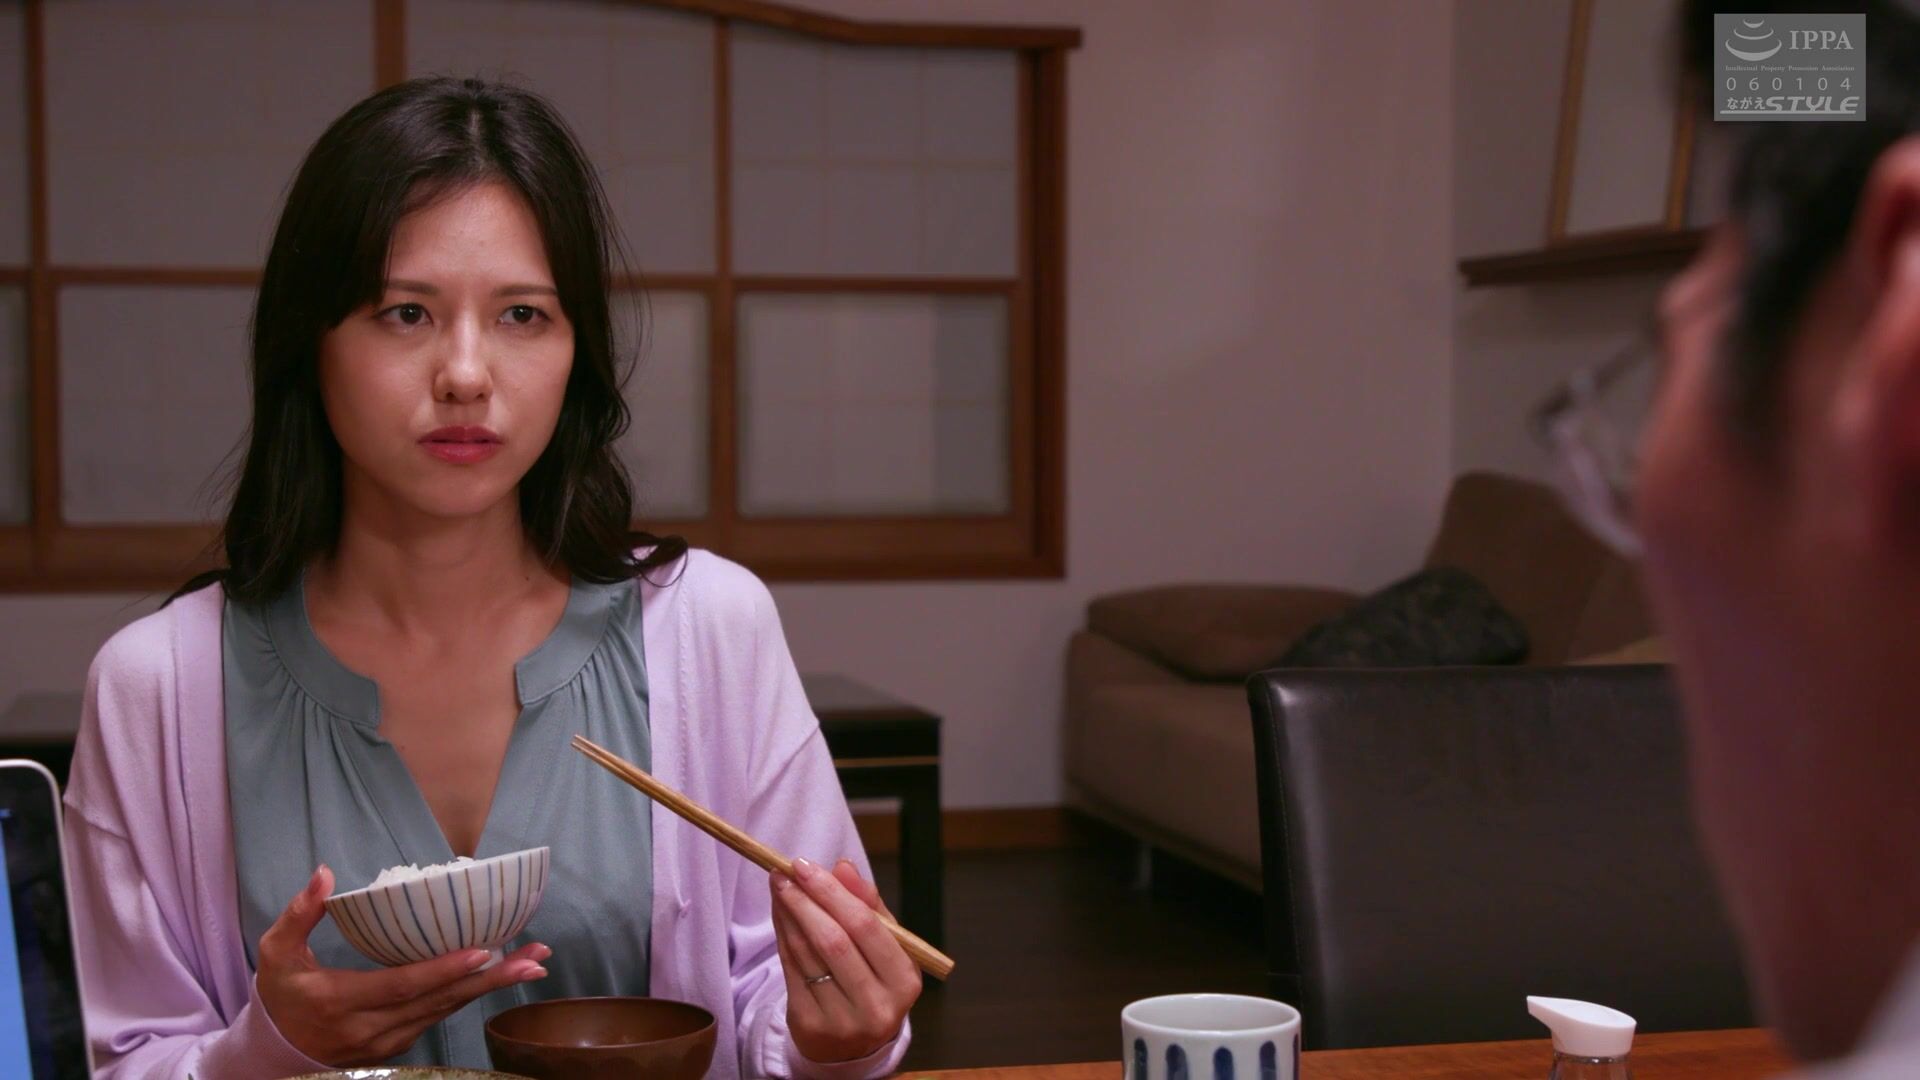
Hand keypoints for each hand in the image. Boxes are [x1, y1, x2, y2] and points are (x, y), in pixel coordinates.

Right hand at [256, 865, 551, 1065]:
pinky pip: (439, 1016)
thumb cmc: (280, 995)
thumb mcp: (277, 954)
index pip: (402, 985)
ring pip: (446, 1010)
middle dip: (491, 979)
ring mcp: (388, 1041)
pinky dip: (470, 996)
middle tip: (534, 958)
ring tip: (533, 964)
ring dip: (492, 987)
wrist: (273, 1053)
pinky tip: (499, 975)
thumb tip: (323, 873)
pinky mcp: (398, 1044)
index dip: (443, 969)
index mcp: (340, 1001)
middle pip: (439, 1001)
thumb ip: (299, 914)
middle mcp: (371, 1027)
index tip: (483, 950)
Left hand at [770, 857, 920, 1063]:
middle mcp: (877, 1005)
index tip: (806, 865)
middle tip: (783, 871)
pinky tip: (779, 915)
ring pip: (808, 955)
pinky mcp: (810, 1026)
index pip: (866, 927)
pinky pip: (791, 971)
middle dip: (806, 900)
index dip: (833, 893)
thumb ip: (869, 906)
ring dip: (788, 914)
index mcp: (904, 980)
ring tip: (779, 887)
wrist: (852, 1045)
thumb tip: (843, 867)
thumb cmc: (873, 981)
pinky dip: (782, 937)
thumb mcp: (884, 947)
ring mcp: (843, 1021)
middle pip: (834, 941)